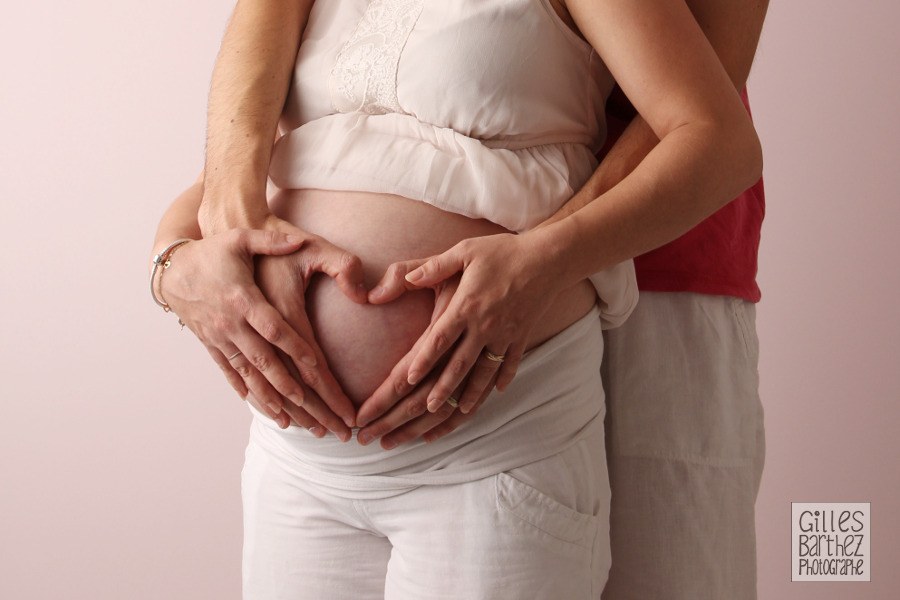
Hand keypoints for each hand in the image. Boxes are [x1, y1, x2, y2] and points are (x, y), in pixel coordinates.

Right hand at [160, 226, 364, 439]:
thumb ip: (273, 239)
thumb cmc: (215, 249)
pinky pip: (231, 373)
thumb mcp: (242, 237)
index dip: (295, 348)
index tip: (318, 369)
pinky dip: (248, 393)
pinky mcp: (211, 345)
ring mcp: (220, 338)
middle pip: (266, 362)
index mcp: (244, 298)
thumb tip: (300, 238)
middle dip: (293, 391)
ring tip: (294, 423)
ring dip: (272, 400)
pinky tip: (266, 410)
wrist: (173, 265)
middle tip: (317, 413)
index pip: (274, 329)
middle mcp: (231, 324)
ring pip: (249, 375)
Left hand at [361, 232, 565, 427]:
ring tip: (460, 410)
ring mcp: (506, 333)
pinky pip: (511, 362)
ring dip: (473, 392)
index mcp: (467, 305)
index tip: (409, 378)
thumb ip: (435, 266)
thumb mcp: (465, 251)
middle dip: (444, 388)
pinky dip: (504, 378)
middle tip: (428, 408)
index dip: (424, 359)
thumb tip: (408, 277)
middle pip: (461, 363)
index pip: (440, 338)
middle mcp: (485, 325)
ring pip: (486, 371)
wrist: (549, 258)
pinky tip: (497, 392)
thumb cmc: (503, 252)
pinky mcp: (522, 335)